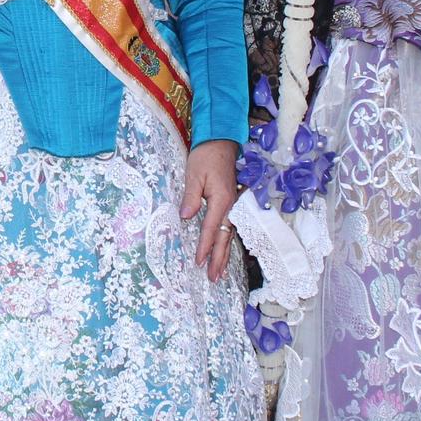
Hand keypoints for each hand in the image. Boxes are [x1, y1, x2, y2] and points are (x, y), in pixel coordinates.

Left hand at [179, 139, 240, 281]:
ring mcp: (234, 205)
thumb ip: (191, 196)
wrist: (221, 141)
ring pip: (230, 235)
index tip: (199, 262)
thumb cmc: (206, 156)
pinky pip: (231, 227)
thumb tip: (186, 217)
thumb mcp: (194, 174)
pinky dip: (227, 242)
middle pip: (225, 237)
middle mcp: (231, 206)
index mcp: (222, 199)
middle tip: (214, 278)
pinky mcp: (232, 203)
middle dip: (219, 259)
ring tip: (220, 272)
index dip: (205, 246)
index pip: (211, 229)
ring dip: (225, 254)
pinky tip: (224, 251)